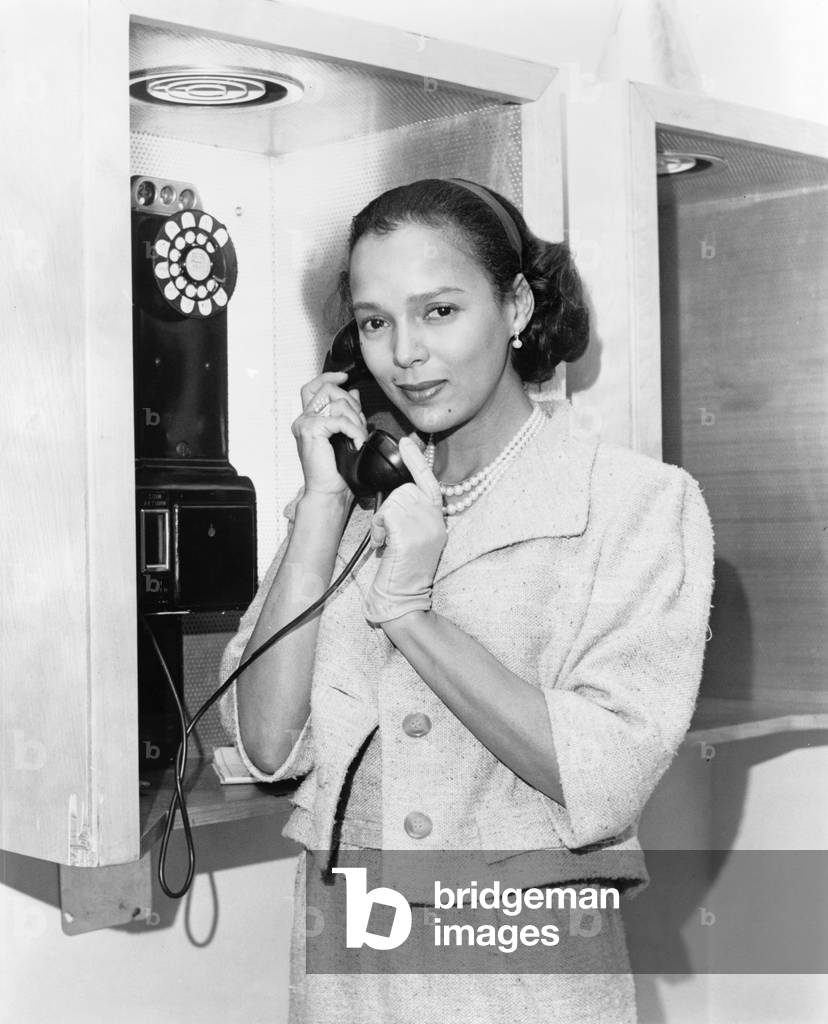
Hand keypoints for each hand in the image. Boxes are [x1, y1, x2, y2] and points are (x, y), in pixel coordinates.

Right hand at [291, 371, 367, 495]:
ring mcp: (305, 423)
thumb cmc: (335, 470)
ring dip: (355, 418)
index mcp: (309, 419)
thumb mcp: (345, 434)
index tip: (345, 377)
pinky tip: (356, 442)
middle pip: (328, 389)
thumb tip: (353, 392)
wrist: (328, 491)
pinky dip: (353, 429)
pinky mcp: (311, 430)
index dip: (330, 377)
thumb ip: (347, 413)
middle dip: (351, 402)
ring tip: (358, 436)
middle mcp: (304, 419)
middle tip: (358, 421)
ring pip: (336, 402)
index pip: (314, 387)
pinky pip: (339, 419)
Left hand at [363, 437, 447, 625]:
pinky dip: (378, 529)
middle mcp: (436, 521)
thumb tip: (399, 492)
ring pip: (393, 500)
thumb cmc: (402, 572)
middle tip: (388, 533)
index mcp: (438, 520)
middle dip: (389, 507)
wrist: (402, 601)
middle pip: (405, 489)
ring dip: (382, 520)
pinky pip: (386, 514)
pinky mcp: (410, 536)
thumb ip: (412, 514)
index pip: (429, 482)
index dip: (417, 461)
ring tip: (387, 542)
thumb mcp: (414, 538)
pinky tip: (384, 546)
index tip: (407, 441)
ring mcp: (425, 528)